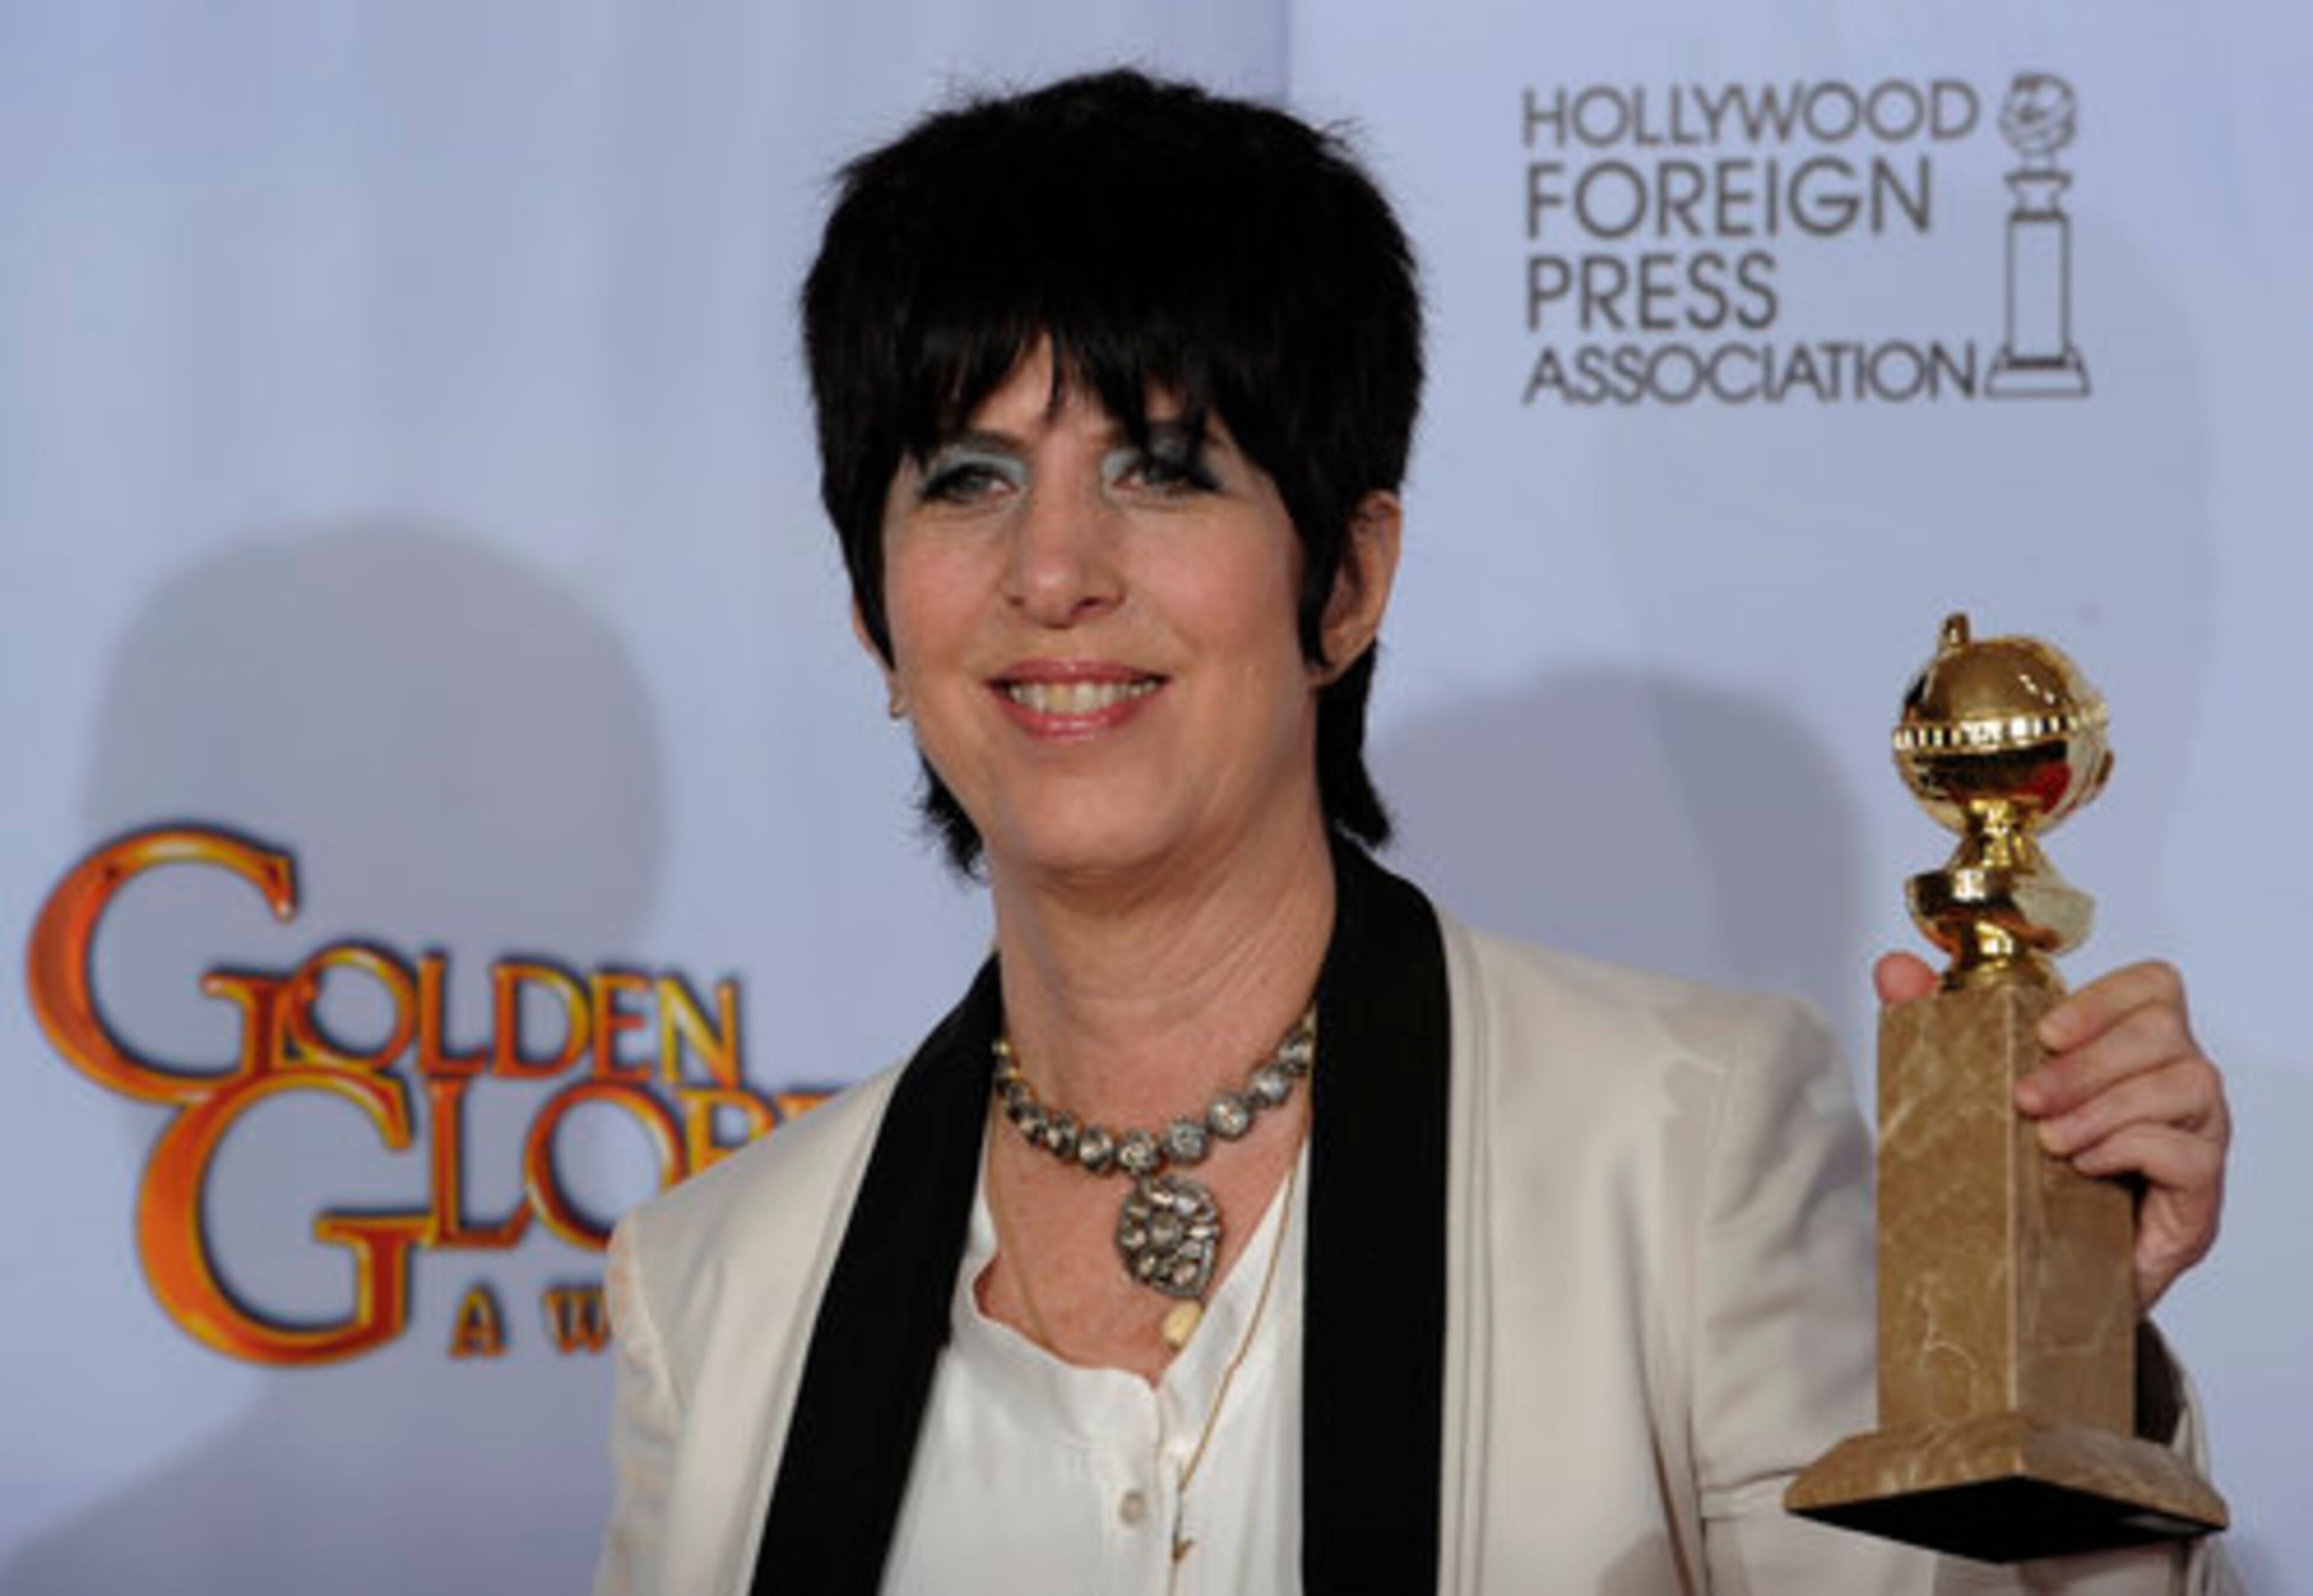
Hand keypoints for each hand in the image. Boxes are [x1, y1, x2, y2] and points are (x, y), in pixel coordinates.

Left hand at [1872, 953, 2229, 1313]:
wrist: (2042, 1271)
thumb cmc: (2022, 1169)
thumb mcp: (1976, 1088)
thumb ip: (1936, 1020)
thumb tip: (1894, 968)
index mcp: (2132, 1048)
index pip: (2153, 987)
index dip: (2104, 999)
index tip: (2043, 1032)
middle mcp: (2176, 1084)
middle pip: (2164, 1032)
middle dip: (2087, 1062)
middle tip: (2025, 1098)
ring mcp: (2198, 1138)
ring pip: (2187, 1084)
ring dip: (2107, 1105)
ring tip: (2049, 1139)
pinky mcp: (2199, 1198)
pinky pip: (2192, 1155)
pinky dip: (2135, 1149)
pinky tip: (2085, 1166)